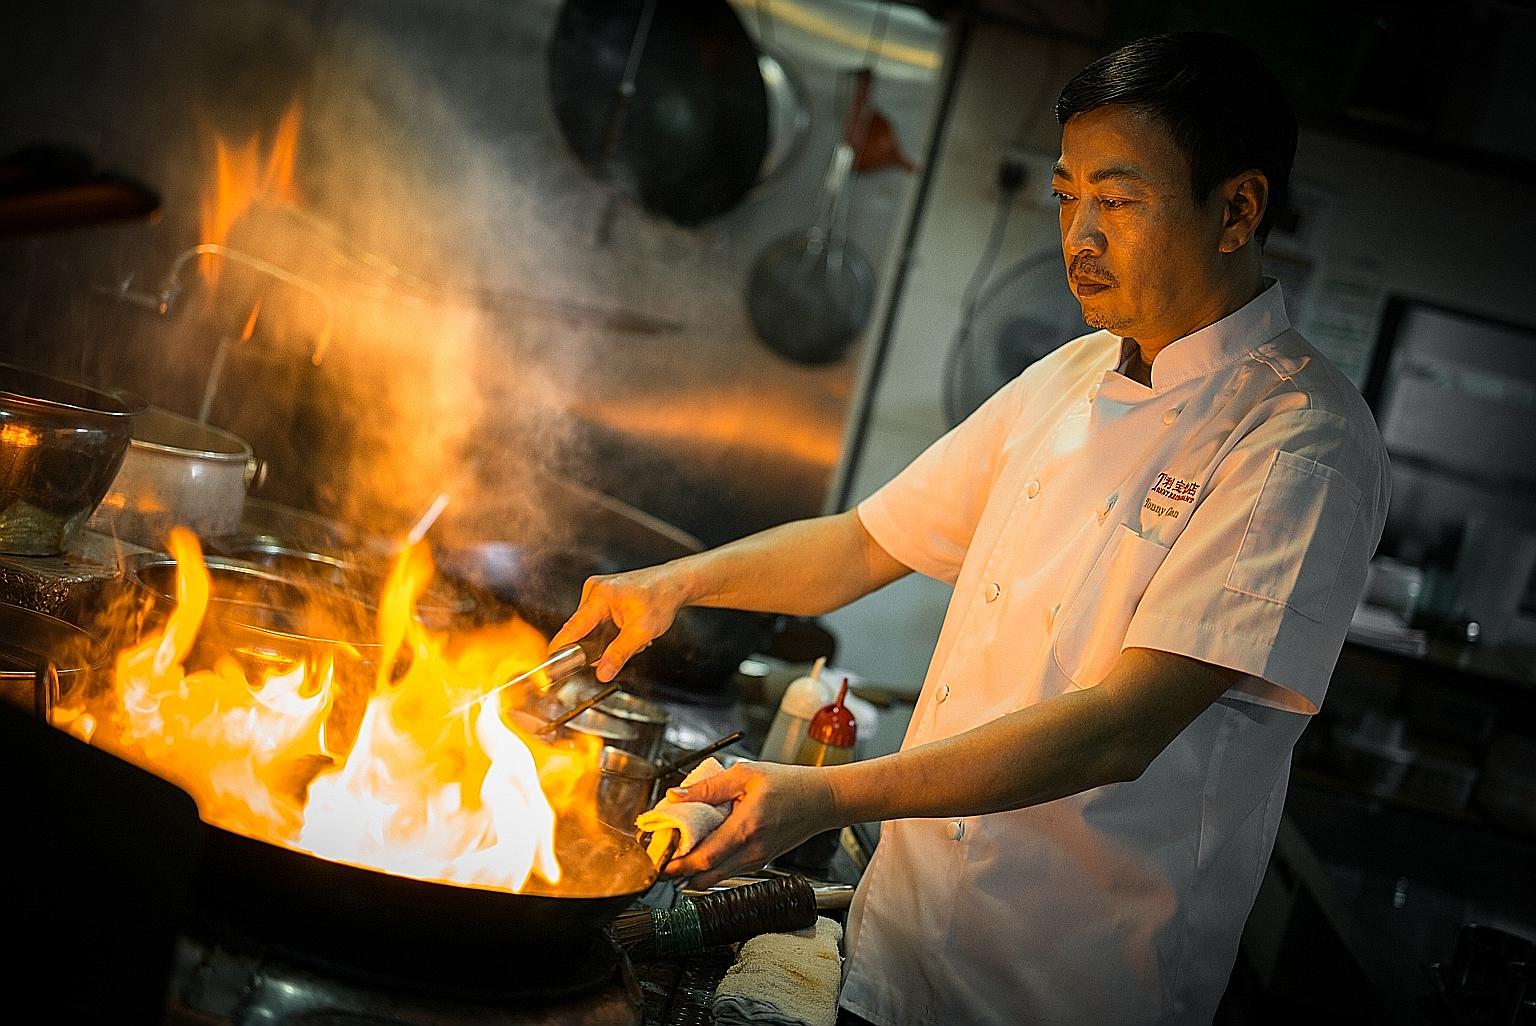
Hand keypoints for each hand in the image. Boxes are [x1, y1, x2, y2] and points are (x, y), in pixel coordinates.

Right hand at [548, 563, 691, 681]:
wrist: (675, 583)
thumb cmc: (662, 598)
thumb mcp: (642, 632)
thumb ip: (619, 654)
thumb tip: (602, 672)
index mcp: (599, 596)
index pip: (571, 628)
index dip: (560, 650)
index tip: (550, 666)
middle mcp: (594, 590)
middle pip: (582, 631)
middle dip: (602, 646)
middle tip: (626, 647)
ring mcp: (597, 591)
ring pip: (593, 629)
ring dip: (611, 639)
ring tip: (633, 635)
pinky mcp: (603, 595)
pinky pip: (599, 621)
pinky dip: (613, 631)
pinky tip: (629, 628)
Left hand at [661, 761, 838, 888]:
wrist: (823, 800)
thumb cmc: (790, 784)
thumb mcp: (746, 773)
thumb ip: (708, 787)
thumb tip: (676, 795)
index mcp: (746, 827)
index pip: (704, 858)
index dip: (677, 864)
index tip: (658, 860)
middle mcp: (752, 851)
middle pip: (705, 876)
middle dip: (678, 874)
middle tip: (659, 863)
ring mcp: (757, 860)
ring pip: (716, 878)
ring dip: (693, 872)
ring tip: (675, 856)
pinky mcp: (760, 862)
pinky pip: (729, 871)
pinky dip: (710, 867)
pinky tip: (700, 852)